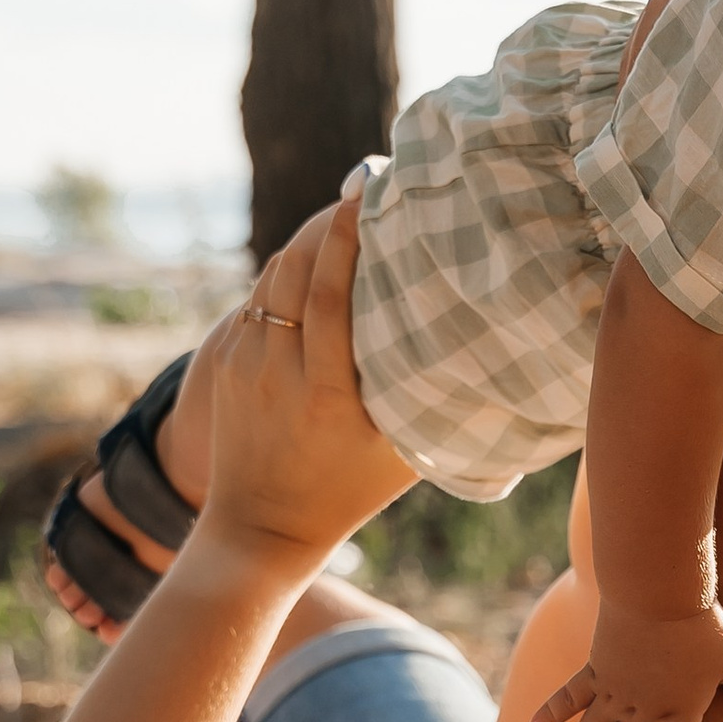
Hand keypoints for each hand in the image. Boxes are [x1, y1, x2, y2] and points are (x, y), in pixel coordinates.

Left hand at [194, 191, 414, 573]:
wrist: (261, 528)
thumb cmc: (348, 493)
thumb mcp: (403, 456)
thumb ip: (435, 403)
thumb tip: (497, 358)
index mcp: (325, 392)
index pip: (327, 294)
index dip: (345, 239)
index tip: (367, 197)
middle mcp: (279, 370)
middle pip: (295, 268)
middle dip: (328, 224)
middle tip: (365, 193)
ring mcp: (245, 362)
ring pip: (273, 277)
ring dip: (306, 243)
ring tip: (343, 219)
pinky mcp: (225, 362)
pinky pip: (258, 299)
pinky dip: (286, 274)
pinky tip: (314, 263)